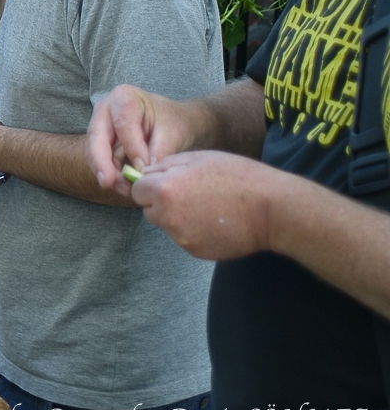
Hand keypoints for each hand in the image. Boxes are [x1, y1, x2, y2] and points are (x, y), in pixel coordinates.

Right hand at [88, 85, 195, 196]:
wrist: (173, 123)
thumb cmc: (173, 122)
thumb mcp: (172, 133)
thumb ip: (158, 151)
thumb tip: (143, 174)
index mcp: (124, 97)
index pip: (123, 124)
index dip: (132, 147)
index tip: (144, 168)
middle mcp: (105, 109)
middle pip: (97, 136)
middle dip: (101, 162)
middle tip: (108, 183)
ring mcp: (100, 126)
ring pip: (94, 152)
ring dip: (106, 172)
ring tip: (124, 190)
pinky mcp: (101, 143)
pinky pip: (99, 161)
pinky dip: (110, 175)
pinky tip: (123, 187)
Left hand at [130, 151, 280, 259]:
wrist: (271, 210)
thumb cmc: (237, 177)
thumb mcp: (198, 158)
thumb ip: (165, 166)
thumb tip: (146, 175)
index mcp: (163, 190)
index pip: (137, 191)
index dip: (150, 185)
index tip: (168, 182)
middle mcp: (167, 217)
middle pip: (149, 210)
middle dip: (161, 202)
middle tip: (190, 194)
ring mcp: (181, 238)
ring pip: (168, 226)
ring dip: (178, 217)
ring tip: (208, 206)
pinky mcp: (196, 252)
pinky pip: (185, 239)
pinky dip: (194, 231)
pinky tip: (215, 221)